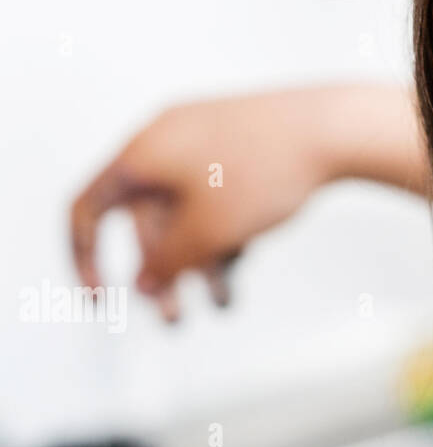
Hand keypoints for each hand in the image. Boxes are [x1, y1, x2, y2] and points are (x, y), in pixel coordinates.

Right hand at [70, 89, 339, 321]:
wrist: (333, 128)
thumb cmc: (265, 171)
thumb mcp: (207, 233)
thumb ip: (167, 264)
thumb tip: (144, 284)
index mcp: (140, 155)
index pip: (87, 208)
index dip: (84, 257)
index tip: (101, 298)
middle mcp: (163, 142)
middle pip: (145, 220)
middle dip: (161, 273)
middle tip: (177, 319)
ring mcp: (201, 142)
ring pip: (184, 214)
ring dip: (197, 263)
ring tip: (223, 303)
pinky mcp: (236, 147)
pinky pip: (213, 199)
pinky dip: (222, 235)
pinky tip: (242, 262)